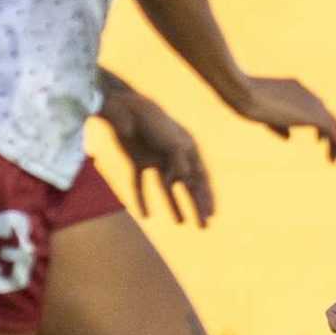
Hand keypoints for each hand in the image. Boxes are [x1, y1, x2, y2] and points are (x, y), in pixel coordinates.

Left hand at [102, 93, 212, 226]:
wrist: (123, 108)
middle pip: (187, 185)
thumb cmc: (150, 120)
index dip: (206, 195)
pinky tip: (145, 215)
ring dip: (175, 205)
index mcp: (187, 147)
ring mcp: (155, 159)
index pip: (200, 176)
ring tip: (181, 223)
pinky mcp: (136, 161)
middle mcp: (173, 155)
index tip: (212, 214)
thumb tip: (187, 178)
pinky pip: (140, 184)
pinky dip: (142, 199)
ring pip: (167, 187)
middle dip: (196, 206)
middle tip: (203, 226)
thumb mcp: (169, 140)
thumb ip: (179, 158)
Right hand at [240, 76, 335, 160]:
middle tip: (333, 151)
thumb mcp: (263, 113)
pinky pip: (333, 131)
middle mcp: (307, 95)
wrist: (247, 92)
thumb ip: (280, 125)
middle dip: (331, 133)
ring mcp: (312, 104)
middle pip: (326, 114)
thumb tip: (290, 137)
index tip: (319, 140)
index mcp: (295, 88)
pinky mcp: (314, 115)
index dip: (319, 124)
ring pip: (332, 123)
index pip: (313, 107)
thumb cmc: (246, 100)